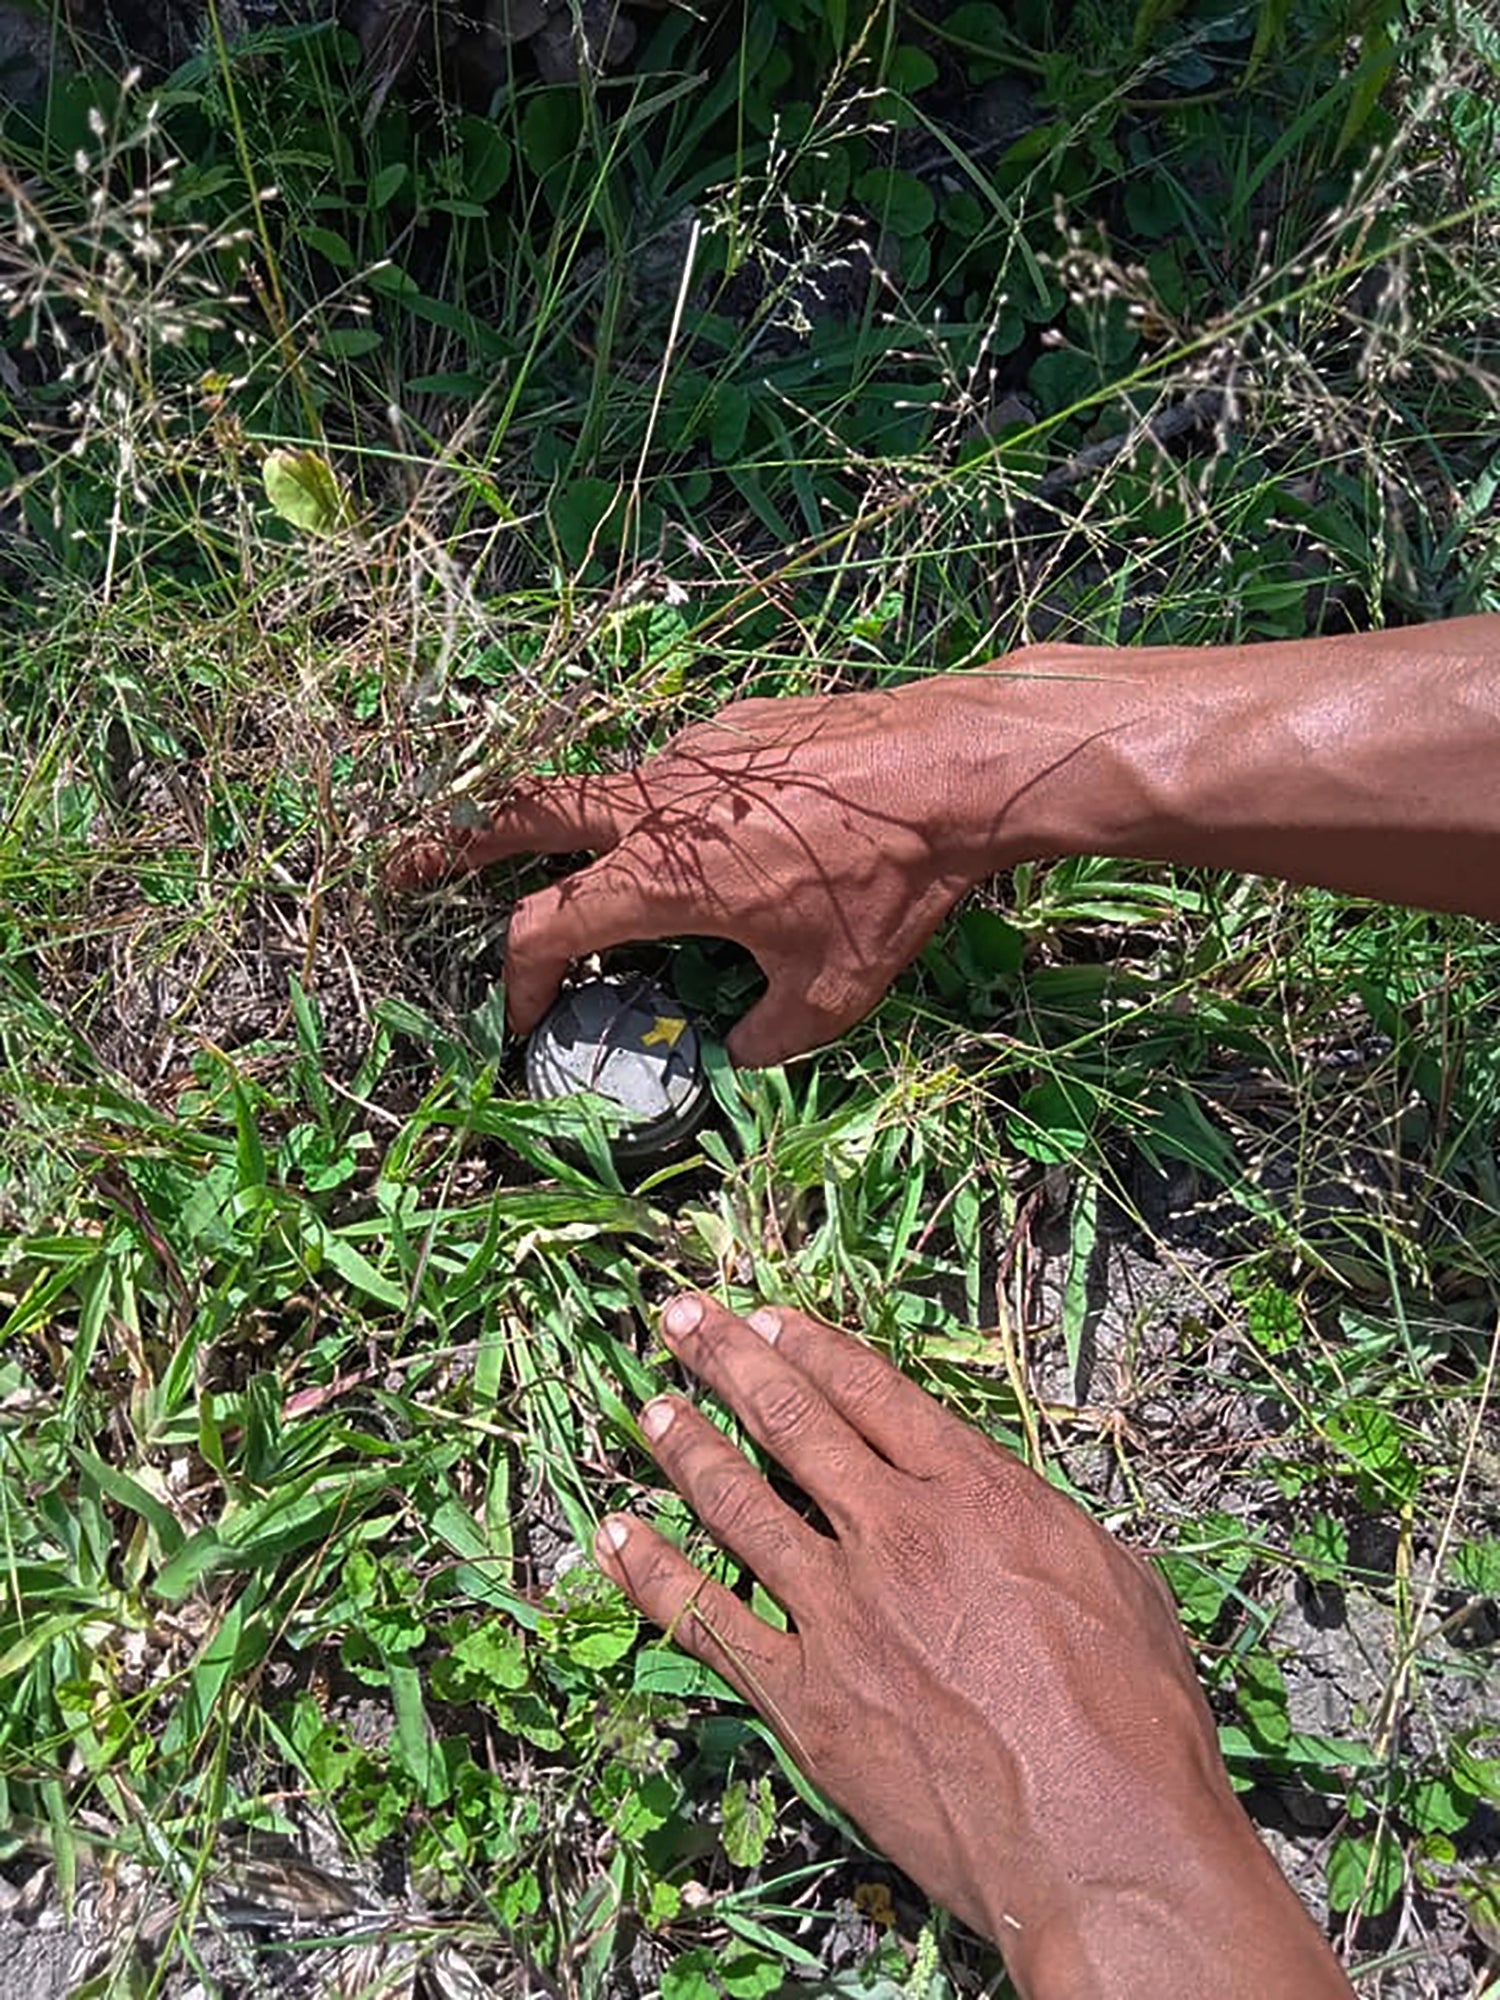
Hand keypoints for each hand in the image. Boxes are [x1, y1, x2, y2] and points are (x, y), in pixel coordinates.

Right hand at [386, 681, 1012, 1066]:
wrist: (955, 766)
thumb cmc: (889, 886)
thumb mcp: (832, 995)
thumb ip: (765, 1040)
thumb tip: (736, 1056)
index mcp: (658, 876)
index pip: (544, 930)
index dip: (517, 981)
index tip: (517, 1018)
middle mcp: (654, 804)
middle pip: (524, 816)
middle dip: (459, 844)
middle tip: (410, 865)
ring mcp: (692, 752)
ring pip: (606, 791)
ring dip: (577, 829)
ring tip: (585, 864)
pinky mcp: (737, 725)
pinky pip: (677, 771)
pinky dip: (666, 808)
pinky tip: (727, 836)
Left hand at [597, 1296, 1353, 1999]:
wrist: (1104, 1840)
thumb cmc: (1138, 1720)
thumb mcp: (1115, 1580)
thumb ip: (1037, 1523)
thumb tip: (1004, 1501)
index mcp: (977, 1494)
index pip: (873, 1393)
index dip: (810, 1346)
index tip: (766, 1316)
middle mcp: (896, 1533)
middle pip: (792, 1423)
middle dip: (728, 1359)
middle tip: (680, 1315)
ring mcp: (842, 1613)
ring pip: (738, 1505)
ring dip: (686, 1447)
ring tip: (650, 1406)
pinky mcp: (805, 1698)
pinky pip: (707, 1620)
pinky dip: (652, 1572)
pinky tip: (613, 1536)